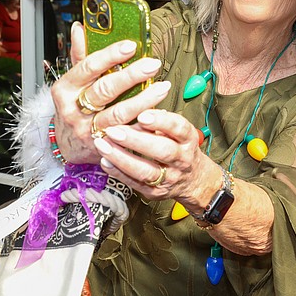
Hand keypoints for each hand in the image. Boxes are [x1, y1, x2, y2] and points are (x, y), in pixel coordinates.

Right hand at [49, 21, 169, 163]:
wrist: (68, 145)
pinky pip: (129, 134)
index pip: (88, 67)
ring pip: (119, 114)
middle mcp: (75, 110)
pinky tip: (160, 113)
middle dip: (131, 76)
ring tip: (163, 87)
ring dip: (144, 100)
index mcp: (65, 89)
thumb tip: (80, 28)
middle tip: (153, 64)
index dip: (110, 56)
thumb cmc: (73, 106)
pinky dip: (145, 124)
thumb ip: (80, 55)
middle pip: (105, 91)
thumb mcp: (72, 81)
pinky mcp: (105, 146)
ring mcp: (89, 130)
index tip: (131, 46)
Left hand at [93, 108, 222, 206]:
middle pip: (162, 151)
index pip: (179, 128)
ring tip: (103, 144)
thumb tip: (139, 104)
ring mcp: (169, 177)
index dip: (161, 121)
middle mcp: (181, 159)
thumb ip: (161, 121)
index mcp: (188, 140)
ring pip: (145, 170)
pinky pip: (134, 183)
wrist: (193, 180)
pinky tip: (105, 161)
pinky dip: (118, 172)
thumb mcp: (179, 132)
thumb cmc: (181, 149)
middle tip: (114, 130)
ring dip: (121, 157)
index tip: (142, 115)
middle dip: (136, 140)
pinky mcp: (155, 191)